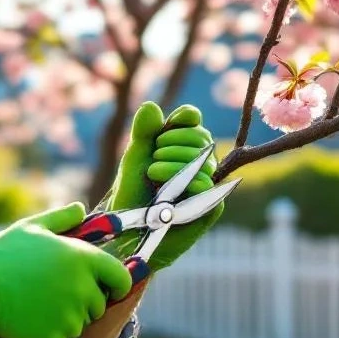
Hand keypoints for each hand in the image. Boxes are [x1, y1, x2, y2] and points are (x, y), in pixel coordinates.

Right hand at [0, 203, 131, 337]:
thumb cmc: (3, 254)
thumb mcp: (34, 227)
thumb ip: (64, 218)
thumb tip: (83, 210)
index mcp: (84, 259)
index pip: (122, 278)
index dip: (118, 283)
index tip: (109, 286)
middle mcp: (83, 289)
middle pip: (100, 303)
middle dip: (85, 300)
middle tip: (55, 291)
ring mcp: (70, 317)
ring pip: (80, 324)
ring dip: (66, 317)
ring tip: (37, 302)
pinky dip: (48, 335)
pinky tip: (28, 318)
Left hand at [103, 102, 222, 270]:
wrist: (129, 230)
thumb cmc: (132, 193)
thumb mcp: (134, 158)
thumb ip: (143, 131)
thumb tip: (151, 107)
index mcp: (181, 145)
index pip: (192, 121)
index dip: (182, 120)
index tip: (164, 130)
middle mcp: (198, 162)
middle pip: (201, 137)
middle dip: (174, 143)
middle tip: (153, 157)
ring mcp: (206, 184)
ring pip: (205, 161)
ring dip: (176, 162)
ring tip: (152, 172)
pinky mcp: (210, 207)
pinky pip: (207, 187)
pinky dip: (189, 183)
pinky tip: (167, 187)